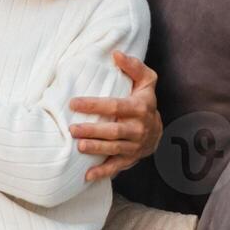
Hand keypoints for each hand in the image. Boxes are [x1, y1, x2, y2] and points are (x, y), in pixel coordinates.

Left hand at [68, 50, 161, 181]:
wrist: (157, 130)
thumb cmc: (144, 101)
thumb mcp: (146, 81)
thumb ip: (133, 66)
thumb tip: (116, 54)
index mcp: (140, 108)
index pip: (115, 106)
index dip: (94, 105)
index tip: (73, 103)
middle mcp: (139, 128)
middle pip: (114, 130)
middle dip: (93, 130)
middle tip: (72, 129)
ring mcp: (135, 146)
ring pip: (114, 148)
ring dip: (96, 149)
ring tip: (78, 146)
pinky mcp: (130, 159)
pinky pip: (116, 166)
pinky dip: (102, 172)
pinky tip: (87, 175)